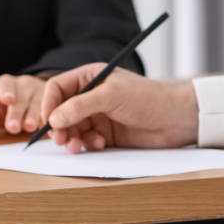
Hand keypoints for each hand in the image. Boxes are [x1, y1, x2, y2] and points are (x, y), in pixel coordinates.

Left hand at [0, 74, 47, 134]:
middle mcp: (24, 84)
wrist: (26, 99)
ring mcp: (40, 91)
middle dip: (16, 113)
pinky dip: (48, 119)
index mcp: (5, 84)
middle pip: (21, 98)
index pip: (5, 85)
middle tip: (13, 128)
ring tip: (30, 128)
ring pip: (38, 103)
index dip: (6, 92)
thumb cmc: (5, 106)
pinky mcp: (53, 100)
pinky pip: (52, 109)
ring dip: (34, 116)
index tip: (8, 99)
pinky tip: (46, 127)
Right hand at [40, 65, 198, 152]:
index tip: (48, 122)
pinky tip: (98, 145)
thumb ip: (80, 106)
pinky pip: (85, 140)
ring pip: (71, 129)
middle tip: (61, 140)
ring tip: (77, 147)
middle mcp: (90, 95)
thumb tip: (54, 119)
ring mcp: (97, 115)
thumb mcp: (111, 96)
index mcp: (90, 77)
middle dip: (58, 126)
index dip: (48, 104)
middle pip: (60, 111)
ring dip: (71, 139)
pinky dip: (87, 145)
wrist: (175, 119)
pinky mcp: (105, 133)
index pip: (57, 88)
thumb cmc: (147, 98)